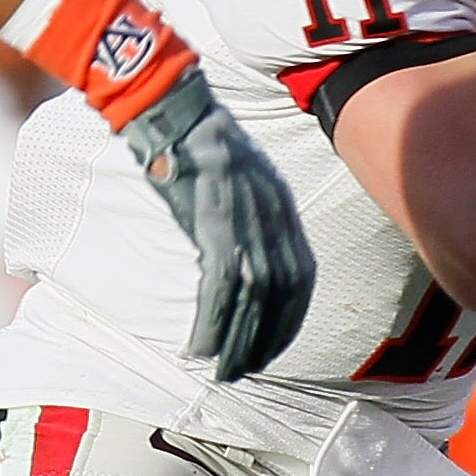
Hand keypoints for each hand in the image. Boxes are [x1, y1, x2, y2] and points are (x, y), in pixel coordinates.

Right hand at [120, 70, 315, 381]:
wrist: (174, 104)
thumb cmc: (198, 136)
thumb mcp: (243, 171)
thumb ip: (252, 207)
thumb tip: (246, 242)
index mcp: (281, 204)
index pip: (301, 275)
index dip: (291, 317)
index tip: (274, 345)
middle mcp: (272, 215)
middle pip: (280, 294)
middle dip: (266, 339)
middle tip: (245, 370)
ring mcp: (244, 218)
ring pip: (252, 298)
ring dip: (239, 341)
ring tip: (222, 369)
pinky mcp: (212, 221)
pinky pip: (219, 286)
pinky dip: (212, 321)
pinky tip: (199, 344)